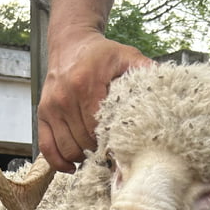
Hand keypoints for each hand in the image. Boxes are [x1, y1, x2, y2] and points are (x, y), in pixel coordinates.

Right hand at [37, 31, 152, 171]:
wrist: (70, 43)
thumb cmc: (100, 54)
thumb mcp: (126, 56)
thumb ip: (144, 71)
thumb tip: (167, 88)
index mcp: (85, 84)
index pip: (97, 128)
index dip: (110, 144)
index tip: (122, 150)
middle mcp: (64, 97)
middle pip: (82, 141)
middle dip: (97, 153)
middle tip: (111, 157)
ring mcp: (51, 107)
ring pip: (67, 148)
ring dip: (81, 158)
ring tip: (95, 157)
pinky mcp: (42, 113)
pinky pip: (47, 146)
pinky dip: (58, 161)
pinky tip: (72, 166)